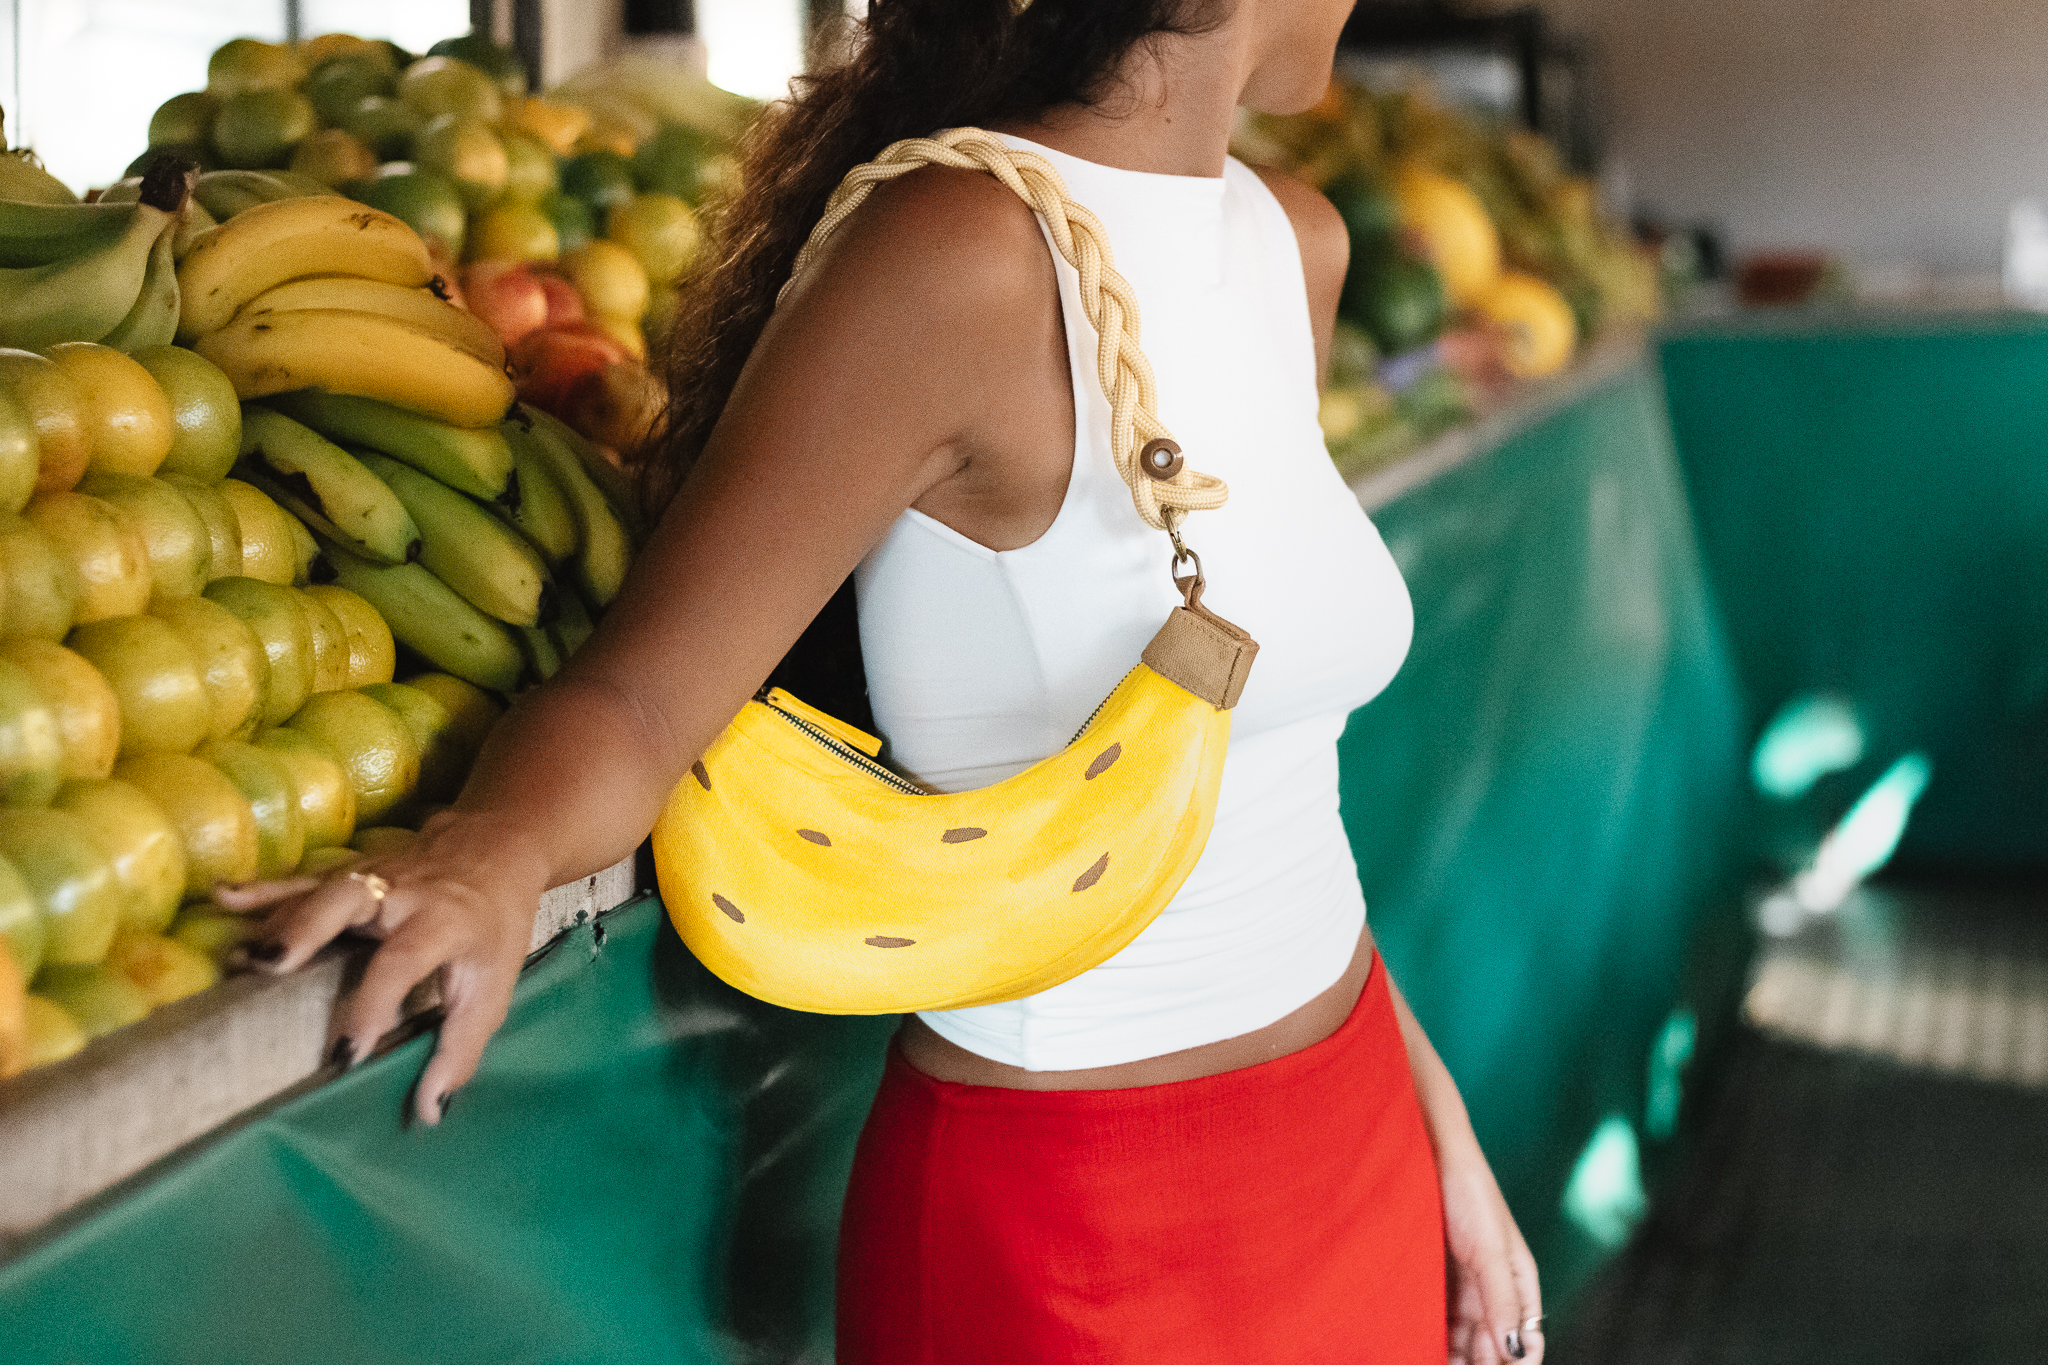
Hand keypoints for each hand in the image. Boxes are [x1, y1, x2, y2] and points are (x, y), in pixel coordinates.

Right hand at [214, 810, 550, 1125]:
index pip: (401, 961)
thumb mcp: (494, 986)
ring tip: (236, 959)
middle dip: (306, 929)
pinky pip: (300, 880)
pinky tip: (222, 898)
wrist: (496, 848)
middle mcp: (402, 891)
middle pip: (347, 899)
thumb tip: (428, 1112)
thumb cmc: (493, 926)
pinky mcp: (349, 871)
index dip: (374, 1004)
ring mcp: (371, 874)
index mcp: (442, 921)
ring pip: (317, 891)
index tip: (346, 1051)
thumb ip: (461, 1049)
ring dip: (275, 922)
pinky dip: (262, 890)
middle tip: (268, 965)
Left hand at [1440, 1140, 1543, 1364]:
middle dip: (1480, 1364)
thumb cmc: (1471, 1195)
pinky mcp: (1436, 1283)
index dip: (1514, 1364)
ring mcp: (1465, 1290)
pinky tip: (1418, 1347)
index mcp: (1520, 1285)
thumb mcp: (1490, 1250)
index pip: (1526, 1343)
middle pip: (1493, 1348)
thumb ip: (1503, 1299)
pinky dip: (1434, 1339)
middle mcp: (1495, 1293)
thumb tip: (1514, 1352)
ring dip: (1454, 1357)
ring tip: (1428, 1359)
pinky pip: (1440, 1322)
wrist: (1430, 1157)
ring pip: (1465, 1341)